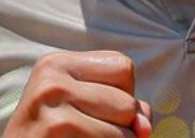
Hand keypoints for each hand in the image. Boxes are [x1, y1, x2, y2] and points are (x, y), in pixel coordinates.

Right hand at [3, 51, 151, 136]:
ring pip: (124, 131)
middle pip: (127, 102)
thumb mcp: (79, 110)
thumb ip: (120, 108)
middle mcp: (52, 77)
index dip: (122, 95)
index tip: (93, 111)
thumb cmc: (49, 137)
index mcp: (57, 63)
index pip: (123, 67)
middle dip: (120, 126)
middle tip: (85, 133)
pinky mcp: (55, 127)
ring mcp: (51, 103)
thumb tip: (145, 128)